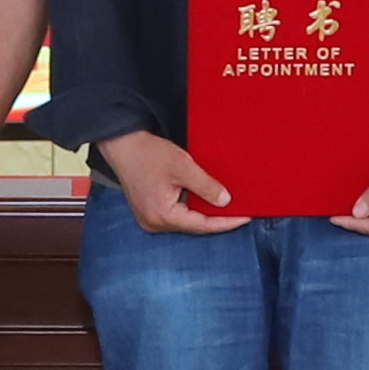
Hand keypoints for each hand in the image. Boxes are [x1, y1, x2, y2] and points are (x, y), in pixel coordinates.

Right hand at [100, 130, 243, 232]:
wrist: (122, 145)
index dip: (226, 222)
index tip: (246, 216)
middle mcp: (154, 223)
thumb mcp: (182, 166)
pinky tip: (204, 199)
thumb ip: (205, 186)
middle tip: (241, 210)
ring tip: (226, 205)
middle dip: (216, 218)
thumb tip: (226, 201)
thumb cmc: (148, 153)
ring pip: (185, 219)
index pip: (202, 225)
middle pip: (194, 225)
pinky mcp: (149, 210)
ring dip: (203, 211)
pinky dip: (191, 207)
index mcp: (162, 216)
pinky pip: (176, 213)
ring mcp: (150, 218)